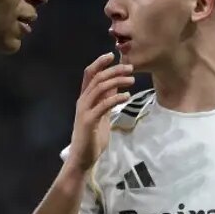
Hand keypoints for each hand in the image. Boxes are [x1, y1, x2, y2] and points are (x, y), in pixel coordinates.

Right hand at [65, 53, 133, 173]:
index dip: (99, 63)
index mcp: (84, 99)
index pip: (89, 74)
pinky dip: (116, 98)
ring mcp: (84, 110)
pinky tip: (126, 96)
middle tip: (130, 68)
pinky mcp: (89, 121)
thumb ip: (106, 100)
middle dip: (114, 70)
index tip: (112, 54)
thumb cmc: (92, 137)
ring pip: (99, 88)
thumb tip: (116, 85)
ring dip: (117, 81)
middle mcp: (82, 101)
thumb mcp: (101, 115)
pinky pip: (103, 105)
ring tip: (132, 80)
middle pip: (97, 78)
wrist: (83, 158)